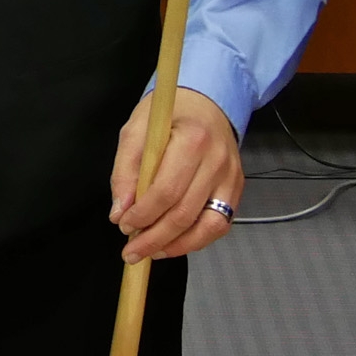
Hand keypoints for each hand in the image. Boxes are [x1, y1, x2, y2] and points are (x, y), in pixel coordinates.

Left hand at [109, 90, 243, 262]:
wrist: (207, 103)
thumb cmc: (169, 115)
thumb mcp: (136, 131)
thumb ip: (125, 171)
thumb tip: (120, 211)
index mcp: (192, 140)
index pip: (166, 190)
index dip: (143, 215)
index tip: (122, 224)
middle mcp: (217, 161)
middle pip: (185, 213)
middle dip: (154, 238)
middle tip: (131, 251)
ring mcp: (231, 177)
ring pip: (207, 226)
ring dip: (176, 246)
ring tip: (150, 252)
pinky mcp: (236, 189)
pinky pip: (219, 225)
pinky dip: (196, 240)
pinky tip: (173, 244)